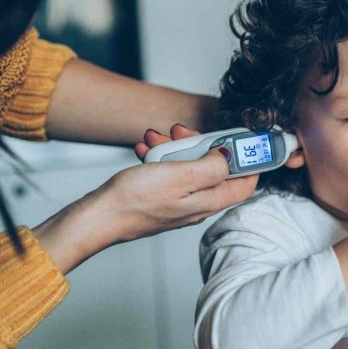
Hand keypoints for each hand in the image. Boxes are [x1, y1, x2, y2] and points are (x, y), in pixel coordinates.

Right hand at [34, 123, 257, 273]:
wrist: (99, 215)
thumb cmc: (136, 200)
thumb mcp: (182, 176)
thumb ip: (213, 167)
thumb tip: (229, 157)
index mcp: (210, 201)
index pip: (245, 184)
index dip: (248, 161)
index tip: (242, 140)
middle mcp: (198, 203)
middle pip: (214, 169)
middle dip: (201, 145)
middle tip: (184, 133)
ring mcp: (179, 201)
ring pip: (188, 167)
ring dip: (174, 148)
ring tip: (156, 139)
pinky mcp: (161, 196)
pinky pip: (168, 172)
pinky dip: (158, 157)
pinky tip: (145, 150)